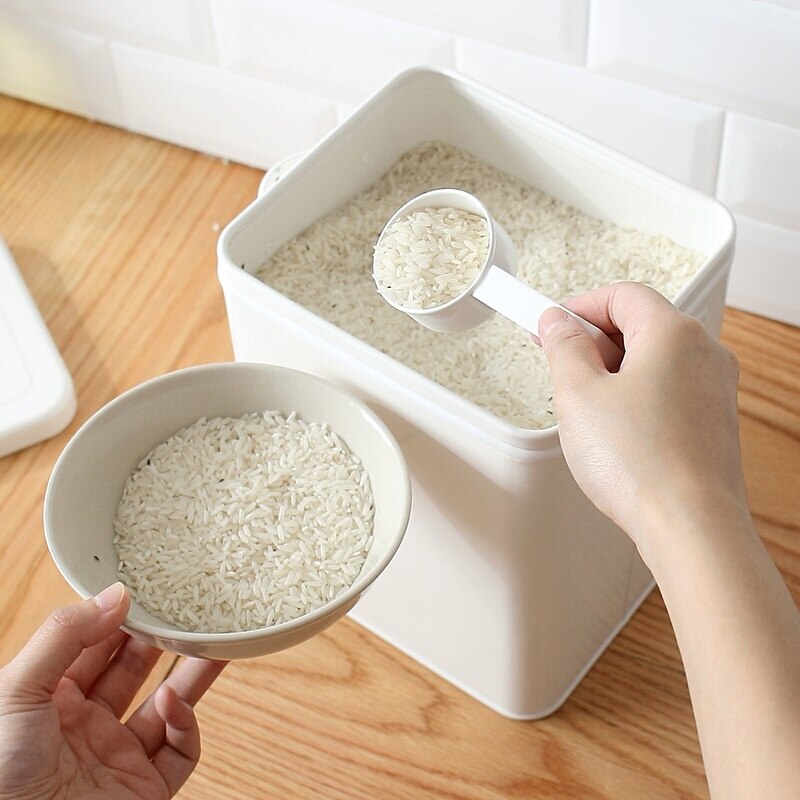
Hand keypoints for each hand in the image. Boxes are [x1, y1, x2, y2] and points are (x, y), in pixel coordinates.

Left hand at [0, 583, 225, 799]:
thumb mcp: (15, 689)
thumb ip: (64, 635)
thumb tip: (117, 596)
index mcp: (48, 700)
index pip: (94, 646)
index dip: (121, 619)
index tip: (149, 593)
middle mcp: (84, 727)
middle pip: (136, 671)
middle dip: (163, 641)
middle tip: (186, 613)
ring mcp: (117, 758)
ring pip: (167, 706)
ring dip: (192, 674)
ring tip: (213, 644)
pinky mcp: (144, 790)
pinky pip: (180, 753)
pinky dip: (185, 725)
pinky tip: (173, 704)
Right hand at [538, 282, 746, 560]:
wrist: (690, 526)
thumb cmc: (643, 465)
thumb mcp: (578, 394)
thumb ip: (563, 348)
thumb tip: (557, 324)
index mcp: (674, 333)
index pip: (621, 295)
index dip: (577, 306)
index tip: (548, 323)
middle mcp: (704, 354)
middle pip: (639, 324)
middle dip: (592, 340)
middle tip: (558, 362)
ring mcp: (713, 390)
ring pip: (653, 360)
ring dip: (612, 371)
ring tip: (583, 405)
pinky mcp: (712, 423)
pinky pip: (667, 391)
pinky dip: (635, 397)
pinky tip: (613, 430)